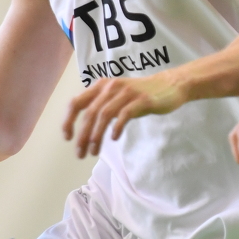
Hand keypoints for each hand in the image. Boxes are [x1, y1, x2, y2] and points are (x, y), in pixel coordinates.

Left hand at [63, 73, 185, 158]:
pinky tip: (114, 138)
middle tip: (80, 154)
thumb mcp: (117, 96)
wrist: (170, 85)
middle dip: (82, 136)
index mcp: (101, 86)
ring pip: (104, 115)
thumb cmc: (140, 95)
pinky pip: (125, 114)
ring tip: (94, 152)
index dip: (68, 121)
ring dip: (96, 136)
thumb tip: (84, 128)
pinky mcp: (142, 99)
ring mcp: (127, 92)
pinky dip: (117, 127)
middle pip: (89, 113)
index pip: (76, 102)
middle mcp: (111, 87)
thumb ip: (101, 106)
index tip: (68, 138)